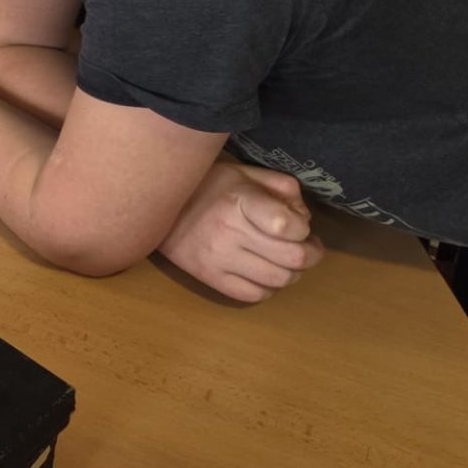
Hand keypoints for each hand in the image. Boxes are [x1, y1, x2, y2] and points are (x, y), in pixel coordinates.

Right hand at [158, 161, 324, 303]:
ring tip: (287, 260)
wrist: (156, 206)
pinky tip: (264, 274)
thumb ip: (281, 187)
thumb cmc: (207, 186)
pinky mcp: (210, 278)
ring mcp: (219, 259)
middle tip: (309, 247)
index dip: (304, 228)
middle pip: (293, 258)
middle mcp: (229, 232)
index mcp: (239, 200)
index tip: (299, 224)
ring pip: (279, 280)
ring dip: (294, 273)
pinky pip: (254, 295)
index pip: (288, 225)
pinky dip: (269, 288)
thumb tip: (304, 219)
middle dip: (312, 253)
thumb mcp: (244, 173)